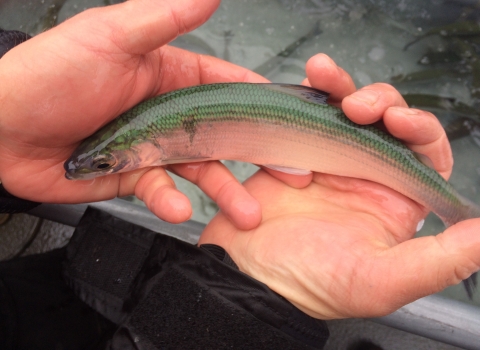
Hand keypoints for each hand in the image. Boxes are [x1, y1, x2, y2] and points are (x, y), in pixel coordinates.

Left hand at [0, 0, 268, 228]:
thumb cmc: (50, 73)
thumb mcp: (111, 36)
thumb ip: (163, 19)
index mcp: (171, 75)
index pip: (228, 85)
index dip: (262, 100)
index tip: (292, 119)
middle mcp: (167, 113)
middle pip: (223, 136)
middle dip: (255, 157)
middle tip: (288, 177)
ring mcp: (152, 148)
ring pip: (198, 171)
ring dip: (223, 191)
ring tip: (245, 213)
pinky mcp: (132, 177)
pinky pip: (160, 192)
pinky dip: (169, 202)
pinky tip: (176, 208)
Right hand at [199, 54, 479, 318]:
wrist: (245, 274)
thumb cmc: (307, 283)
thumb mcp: (379, 282)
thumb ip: (438, 261)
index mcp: (392, 203)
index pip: (424, 154)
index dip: (419, 130)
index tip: (398, 122)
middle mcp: (364, 177)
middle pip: (387, 122)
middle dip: (379, 102)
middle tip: (357, 106)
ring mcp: (327, 161)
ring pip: (347, 110)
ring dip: (342, 87)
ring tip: (324, 77)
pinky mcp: (294, 151)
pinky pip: (308, 114)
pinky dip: (309, 95)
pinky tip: (308, 83)